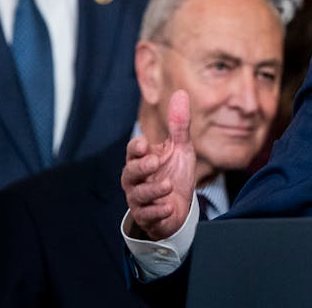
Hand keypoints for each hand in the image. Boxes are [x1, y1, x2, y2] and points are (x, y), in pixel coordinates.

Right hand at [122, 89, 196, 240]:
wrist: (179, 208)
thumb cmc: (175, 174)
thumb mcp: (181, 148)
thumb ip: (179, 125)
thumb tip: (181, 93)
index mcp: (143, 159)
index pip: (133, 151)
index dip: (136, 148)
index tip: (143, 144)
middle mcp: (137, 179)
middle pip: (130, 172)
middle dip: (141, 167)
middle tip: (154, 162)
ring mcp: (140, 200)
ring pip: (138, 195)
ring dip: (152, 191)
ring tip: (167, 186)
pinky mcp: (148, 217)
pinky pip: (148, 215)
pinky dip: (158, 212)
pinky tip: (169, 207)